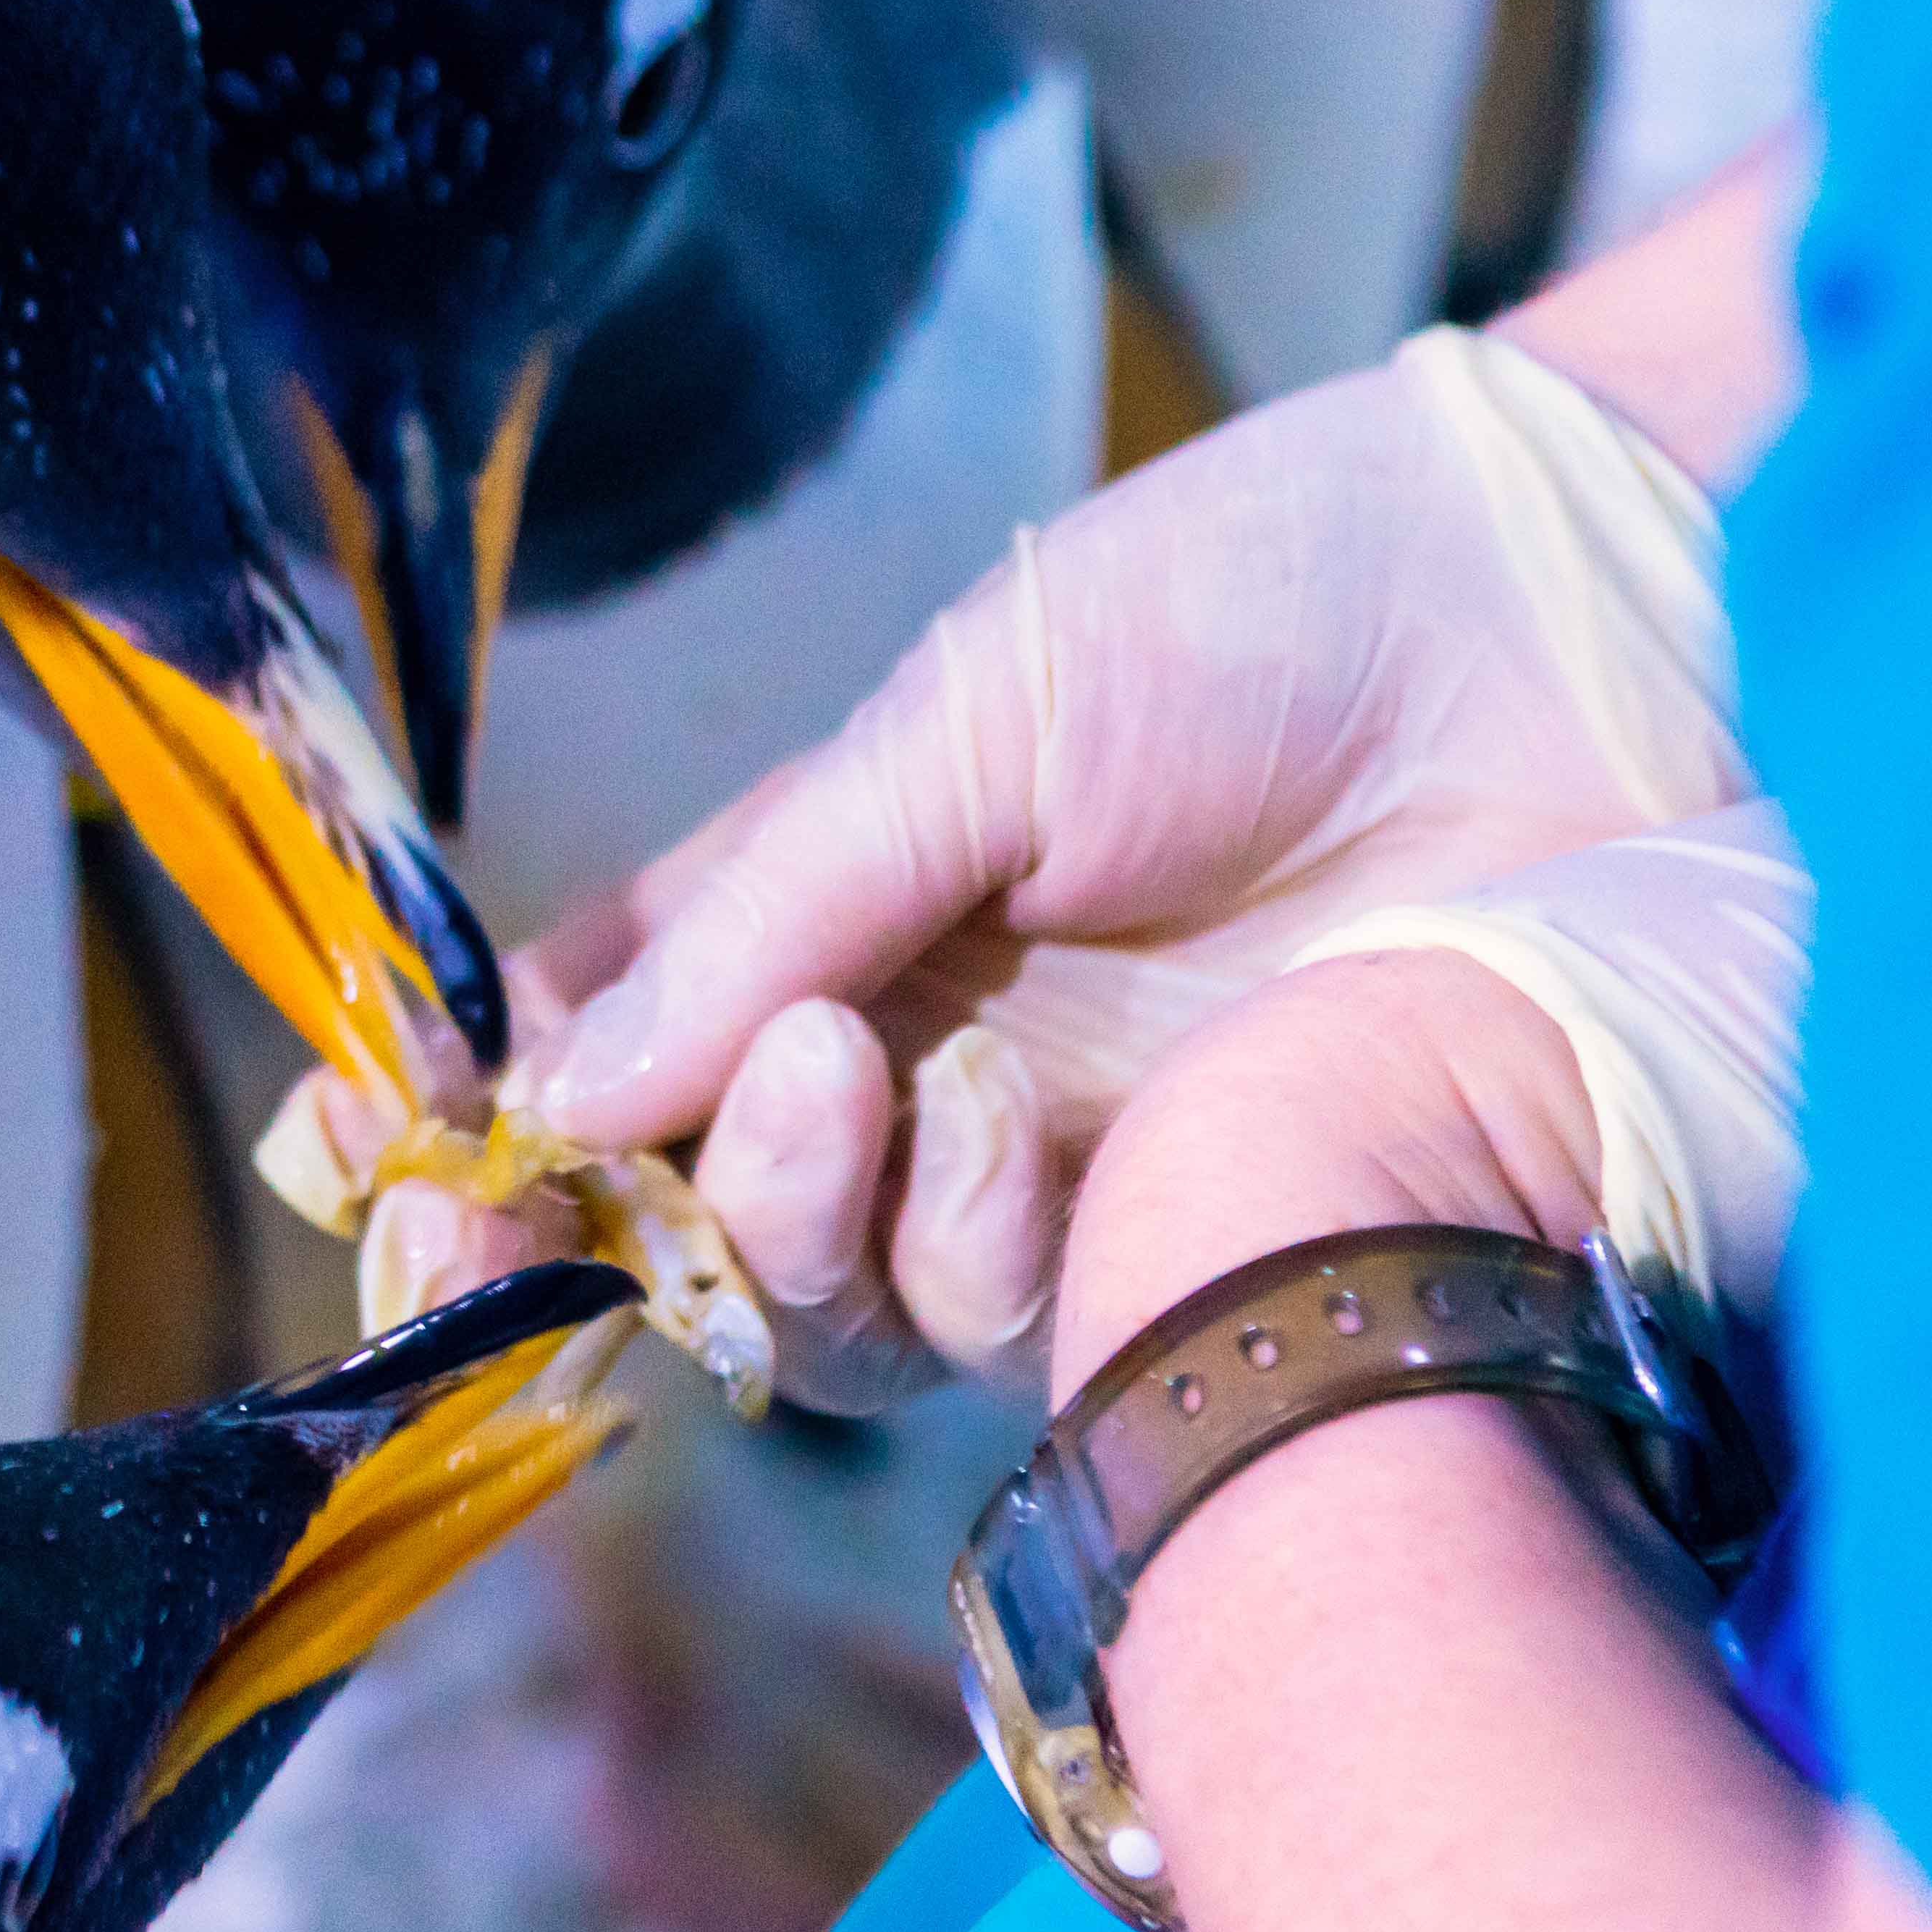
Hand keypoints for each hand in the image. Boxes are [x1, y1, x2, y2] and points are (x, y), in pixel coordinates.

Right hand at [512, 321, 1745, 1402]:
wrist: (1569, 632)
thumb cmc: (1268, 608)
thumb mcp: (969, 713)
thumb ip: (769, 909)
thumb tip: (557, 1094)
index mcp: (813, 903)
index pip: (582, 1048)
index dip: (459, 1122)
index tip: (363, 1157)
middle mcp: (897, 1051)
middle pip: (667, 1221)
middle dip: (563, 1233)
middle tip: (539, 1190)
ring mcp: (1034, 1160)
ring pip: (812, 1310)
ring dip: (779, 1213)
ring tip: (849, 1068)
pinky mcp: (1178, 1237)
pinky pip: (992, 1322)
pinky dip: (946, 1234)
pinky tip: (993, 1114)